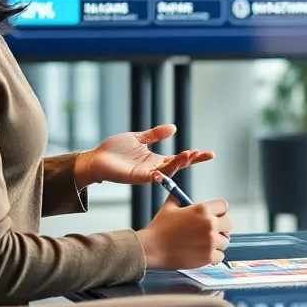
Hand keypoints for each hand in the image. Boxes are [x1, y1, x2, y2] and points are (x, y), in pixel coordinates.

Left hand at [74, 125, 214, 188]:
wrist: (96, 159)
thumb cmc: (114, 150)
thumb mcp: (138, 138)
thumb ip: (155, 134)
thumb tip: (173, 128)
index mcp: (155, 160)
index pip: (179, 159)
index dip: (194, 157)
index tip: (210, 154)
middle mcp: (154, 169)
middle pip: (179, 166)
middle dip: (192, 160)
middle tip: (204, 154)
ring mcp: (147, 174)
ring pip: (169, 170)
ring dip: (181, 163)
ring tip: (190, 153)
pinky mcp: (138, 178)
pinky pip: (155, 175)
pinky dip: (165, 171)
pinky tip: (173, 163)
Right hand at [138, 199, 231, 268]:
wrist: (152, 248)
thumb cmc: (159, 229)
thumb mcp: (169, 207)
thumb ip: (178, 198)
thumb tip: (180, 194)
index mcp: (203, 209)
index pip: (224, 206)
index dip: (219, 212)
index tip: (214, 217)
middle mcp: (210, 224)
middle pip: (228, 224)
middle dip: (221, 227)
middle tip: (211, 231)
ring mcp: (211, 241)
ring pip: (225, 241)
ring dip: (217, 243)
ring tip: (204, 244)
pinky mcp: (208, 256)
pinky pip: (220, 256)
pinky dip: (213, 256)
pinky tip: (203, 253)